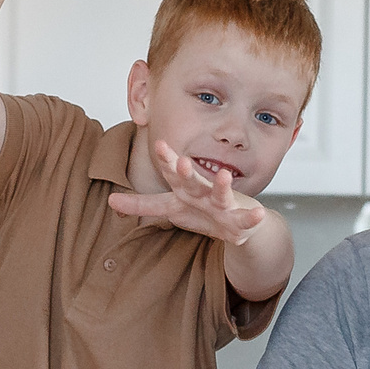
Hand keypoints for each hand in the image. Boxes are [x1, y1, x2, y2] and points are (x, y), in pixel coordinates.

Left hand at [107, 140, 269, 244]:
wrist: (240, 224)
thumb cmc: (203, 211)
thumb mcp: (171, 207)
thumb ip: (142, 205)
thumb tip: (110, 200)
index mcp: (186, 188)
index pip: (171, 173)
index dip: (166, 160)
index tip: (159, 144)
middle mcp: (204, 192)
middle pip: (193, 180)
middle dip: (187, 171)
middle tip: (180, 161)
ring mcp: (224, 204)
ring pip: (222, 194)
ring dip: (222, 185)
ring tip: (222, 175)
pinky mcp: (241, 220)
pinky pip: (247, 219)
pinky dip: (254, 217)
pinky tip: (259, 213)